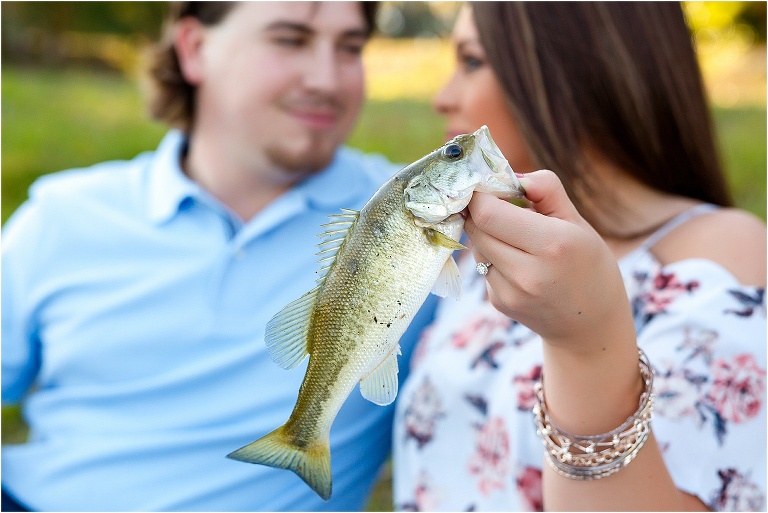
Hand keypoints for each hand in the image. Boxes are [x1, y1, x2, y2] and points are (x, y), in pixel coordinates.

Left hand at [464, 170, 633, 355]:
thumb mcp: (578, 222)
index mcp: (554, 245)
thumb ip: (545, 190)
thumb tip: (512, 174)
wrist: (591, 325)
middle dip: (482, 211)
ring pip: (476, 246)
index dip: (481, 195)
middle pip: (477, 228)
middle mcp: (529, 272)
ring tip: (518, 238)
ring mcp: (511, 292)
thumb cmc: (589, 265)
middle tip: (500, 205)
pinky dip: (493, 256)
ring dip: (488, 234)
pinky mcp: (499, 303)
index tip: (489, 186)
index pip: (488, 213)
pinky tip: (519, 263)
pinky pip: (483, 267)